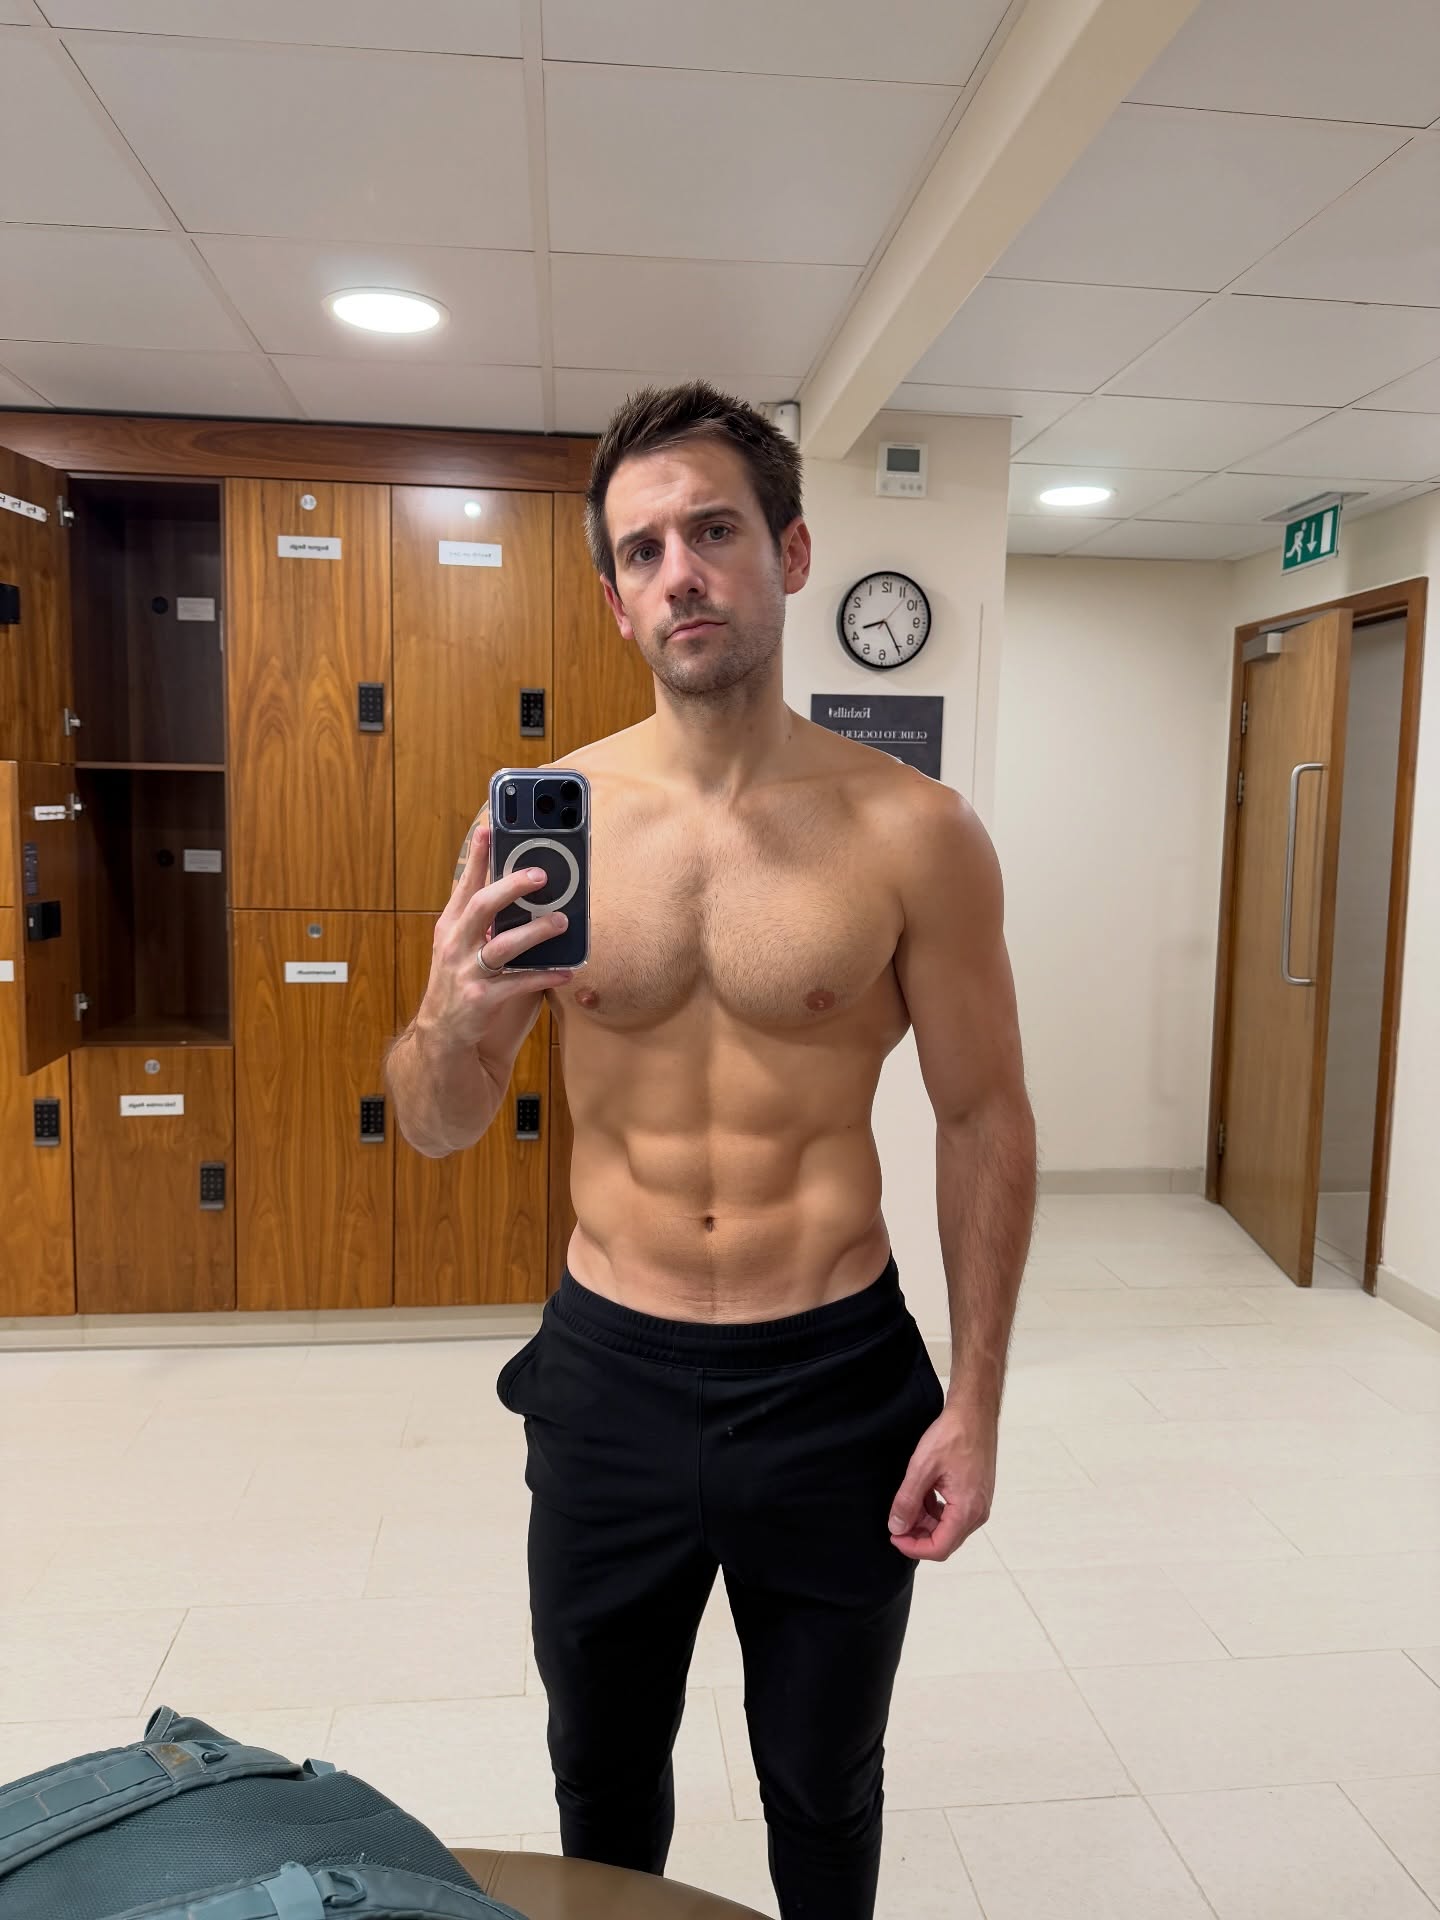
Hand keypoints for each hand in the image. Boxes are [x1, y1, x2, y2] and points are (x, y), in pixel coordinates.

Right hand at [417, 822, 571, 1061]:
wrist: (442, 1034)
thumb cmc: (458, 982)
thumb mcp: (459, 946)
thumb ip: (483, 921)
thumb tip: (522, 891)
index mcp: (451, 927)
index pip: (464, 884)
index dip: (477, 857)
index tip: (490, 829)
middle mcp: (455, 945)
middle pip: (481, 907)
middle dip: (510, 887)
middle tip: (540, 875)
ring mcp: (466, 973)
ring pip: (503, 945)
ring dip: (535, 932)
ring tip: (562, 922)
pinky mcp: (482, 1000)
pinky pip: (519, 984)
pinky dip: (544, 976)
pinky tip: (566, 972)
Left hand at [886, 1402, 996, 1562]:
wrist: (974, 1412)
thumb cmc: (952, 1436)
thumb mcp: (922, 1468)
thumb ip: (908, 1501)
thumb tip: (897, 1528)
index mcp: (967, 1510)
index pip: (939, 1548)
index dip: (913, 1548)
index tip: (893, 1536)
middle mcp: (978, 1513)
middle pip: (945, 1541)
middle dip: (918, 1536)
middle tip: (896, 1521)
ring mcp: (980, 1504)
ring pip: (949, 1528)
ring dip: (926, 1522)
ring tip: (907, 1504)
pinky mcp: (976, 1494)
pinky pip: (954, 1514)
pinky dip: (936, 1511)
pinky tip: (922, 1495)